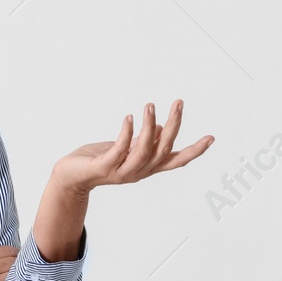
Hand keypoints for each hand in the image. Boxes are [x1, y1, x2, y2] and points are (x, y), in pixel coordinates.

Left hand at [52, 100, 213, 194]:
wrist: (70, 177)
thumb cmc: (98, 159)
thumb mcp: (126, 149)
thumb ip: (144, 142)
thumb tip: (163, 128)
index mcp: (146, 167)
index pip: (175, 160)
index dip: (194, 151)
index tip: (211, 138)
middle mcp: (138, 171)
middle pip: (162, 150)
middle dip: (174, 126)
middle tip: (178, 103)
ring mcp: (121, 171)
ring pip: (143, 150)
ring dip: (149, 127)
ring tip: (150, 105)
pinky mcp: (104, 168)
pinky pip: (118, 151)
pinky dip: (126, 134)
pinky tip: (129, 118)